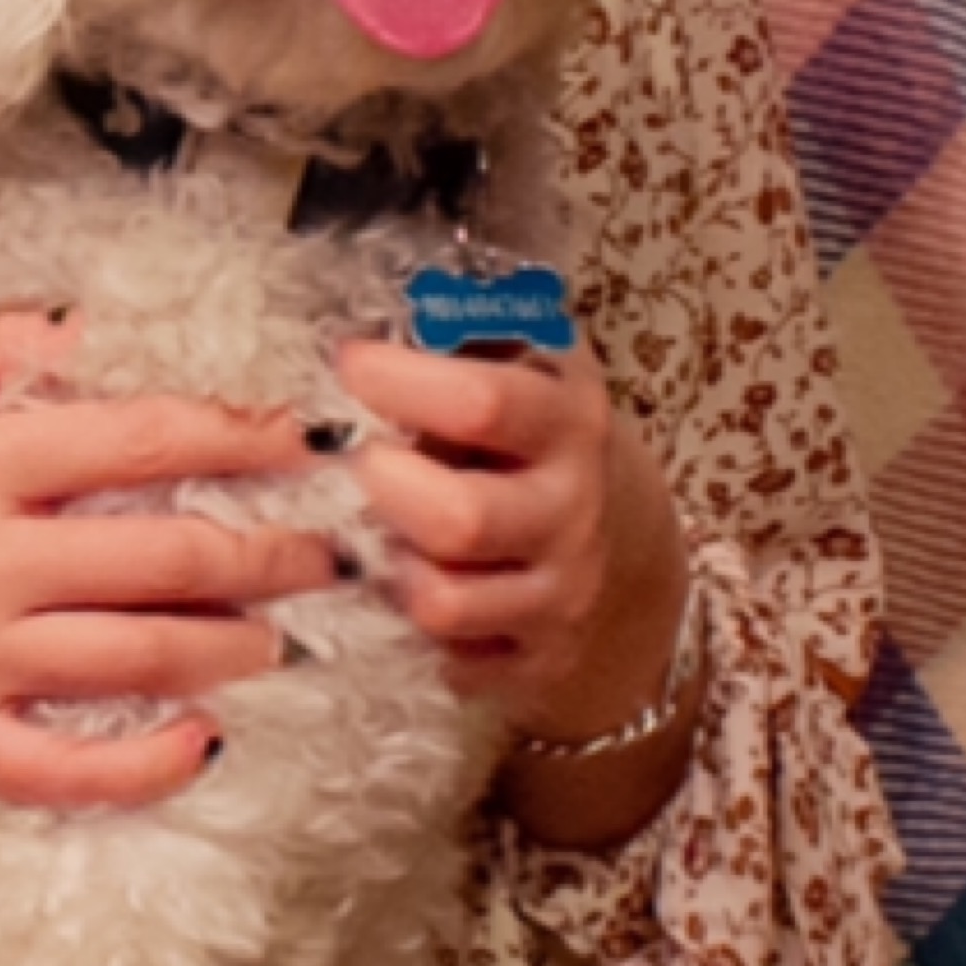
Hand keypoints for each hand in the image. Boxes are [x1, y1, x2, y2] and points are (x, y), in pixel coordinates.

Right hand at [0, 309, 349, 848]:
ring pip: (140, 656)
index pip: (144, 441)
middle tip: (335, 551)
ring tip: (284, 634)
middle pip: (169, 554)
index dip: (244, 438)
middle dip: (272, 550)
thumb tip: (85, 328)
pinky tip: (202, 744)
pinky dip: (144, 761)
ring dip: (234, 644)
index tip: (308, 440)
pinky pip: (66, 766)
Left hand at [333, 333, 687, 749]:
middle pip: (461, 518)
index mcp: (568, 420)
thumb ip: (458, 332)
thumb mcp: (522, 362)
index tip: (349, 363)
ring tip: (376, 533)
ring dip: (390, 568)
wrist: (617, 529)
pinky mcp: (535, 659)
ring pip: (445, 604)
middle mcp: (572, 510)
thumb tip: (360, 301)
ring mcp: (558, 593)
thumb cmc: (532, 433)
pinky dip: (411, 631)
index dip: (399, 381)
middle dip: (386, 486)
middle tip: (358, 461)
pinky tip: (405, 588)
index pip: (484, 401)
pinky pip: (450, 664)